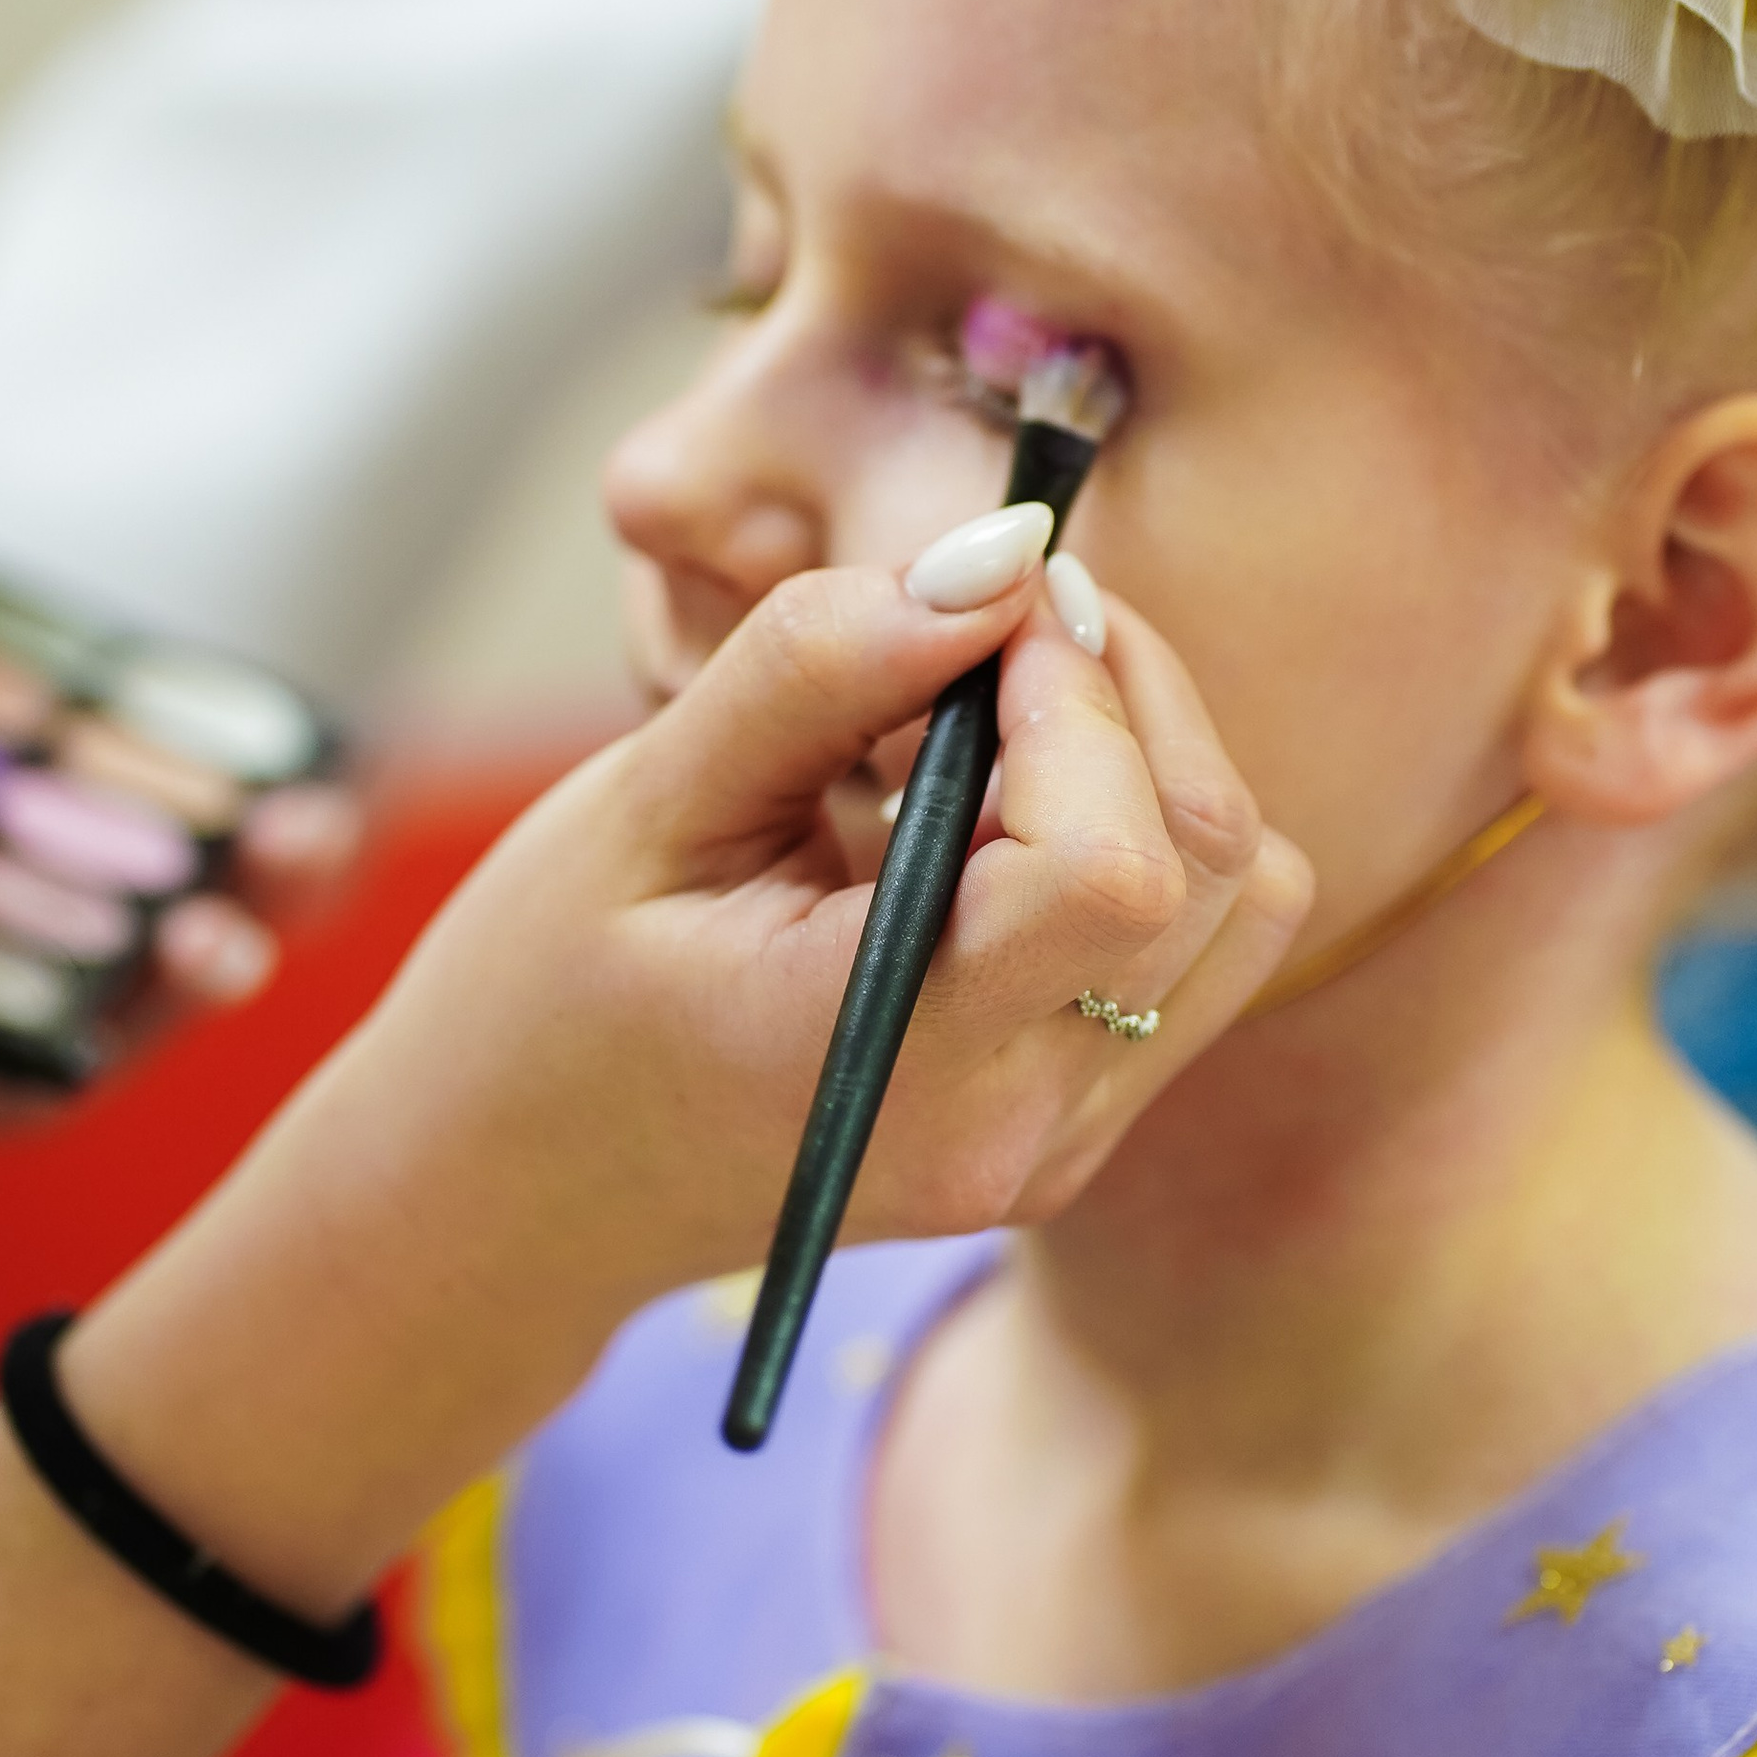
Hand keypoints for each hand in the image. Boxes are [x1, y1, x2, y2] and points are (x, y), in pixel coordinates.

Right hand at [64, 546, 1310, 1609]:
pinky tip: (995, 813)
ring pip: (1246, 900)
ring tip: (982, 725)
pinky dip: (1141, 836)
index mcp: (899, 1068)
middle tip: (981, 632)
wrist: (510, 1198)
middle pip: (1212, 866)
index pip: (1113, 866)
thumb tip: (996, 558)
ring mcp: (1060, 1143)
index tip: (979, 608)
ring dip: (1150, 761)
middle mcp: (1016, 1129)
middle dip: (1126, 695)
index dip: (1079, 695)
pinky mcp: (1076, 1125)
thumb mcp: (642, 808)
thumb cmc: (538, 1002)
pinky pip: (1201, 951)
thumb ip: (817, 669)